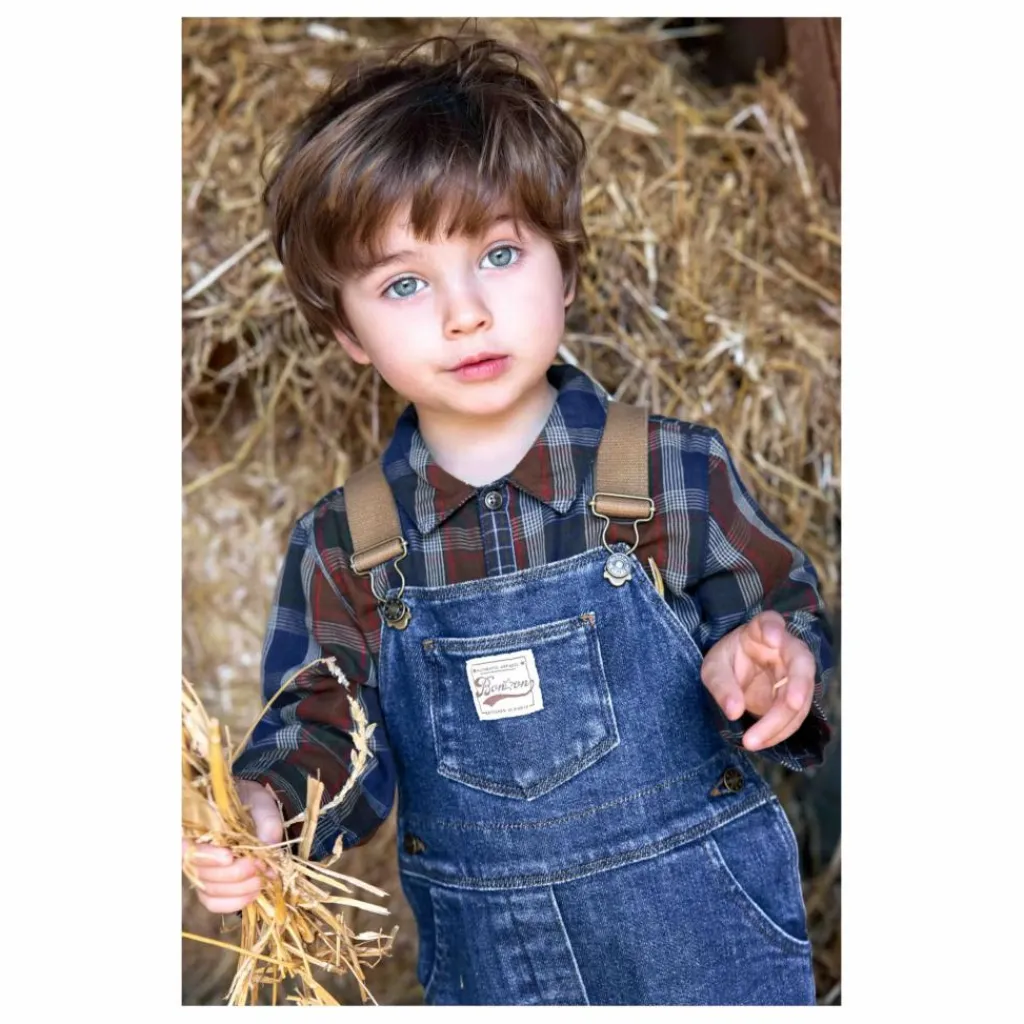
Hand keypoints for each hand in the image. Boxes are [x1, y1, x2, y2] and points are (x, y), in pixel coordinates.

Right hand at [182, 780, 283, 913]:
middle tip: (260, 867)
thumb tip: (269, 845)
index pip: (190, 849)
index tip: (229, 857)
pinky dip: (234, 903)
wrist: (254, 809)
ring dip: (238, 890)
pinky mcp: (213, 886)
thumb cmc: (252, 803)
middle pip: (203, 874)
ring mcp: (203, 871)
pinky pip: (214, 903)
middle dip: (234, 874)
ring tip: (262, 880)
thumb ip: (266, 821)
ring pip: (210, 891)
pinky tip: (253, 895)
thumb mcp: (262, 803)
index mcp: (198, 828)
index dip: (207, 856)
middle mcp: (195, 852)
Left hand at [700, 611, 815, 751]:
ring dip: (782, 722)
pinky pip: (795, 716)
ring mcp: (795, 672)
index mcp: (761, 629)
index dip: (775, 628)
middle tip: (792, 704)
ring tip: (753, 741)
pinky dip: (779, 731)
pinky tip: (759, 742)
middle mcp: (786, 648)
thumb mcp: (714, 669)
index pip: (771, 622)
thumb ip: (722, 685)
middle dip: (799, 685)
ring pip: (801, 696)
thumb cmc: (728, 661)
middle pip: (801, 663)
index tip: (773, 637)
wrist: (738, 673)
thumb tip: (734, 711)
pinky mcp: (796, 696)